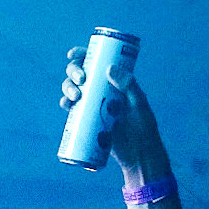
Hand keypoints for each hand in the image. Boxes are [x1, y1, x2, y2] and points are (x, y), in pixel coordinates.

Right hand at [60, 47, 168, 184]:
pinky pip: (71, 109)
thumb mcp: (139, 104)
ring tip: (75, 96)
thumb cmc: (143, 127)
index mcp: (114, 81)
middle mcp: (101, 90)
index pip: (96, 61)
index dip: (82, 55)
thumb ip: (129, 85)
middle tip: (81, 80)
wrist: (137, 154)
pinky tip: (66, 104)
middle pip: (80, 73)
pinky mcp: (86, 120)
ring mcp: (92, 104)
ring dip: (67, 87)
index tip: (75, 54)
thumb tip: (109, 68)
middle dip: (74, 71)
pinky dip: (65, 103)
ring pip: (72, 89)